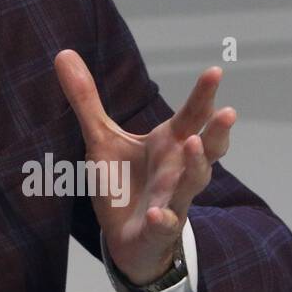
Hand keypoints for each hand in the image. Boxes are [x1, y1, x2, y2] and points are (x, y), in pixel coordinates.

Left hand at [53, 49, 235, 284]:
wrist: (127, 238)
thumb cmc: (124, 183)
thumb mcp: (101, 138)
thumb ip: (86, 99)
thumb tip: (63, 53)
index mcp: (168, 144)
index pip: (191, 116)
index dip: (203, 95)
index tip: (215, 70)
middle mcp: (177, 169)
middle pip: (205, 149)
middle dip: (217, 131)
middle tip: (228, 111)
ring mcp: (171, 200)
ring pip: (192, 183)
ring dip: (195, 165)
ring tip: (192, 143)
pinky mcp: (157, 229)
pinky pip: (164, 224)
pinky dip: (163, 219)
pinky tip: (157, 213)